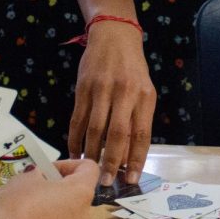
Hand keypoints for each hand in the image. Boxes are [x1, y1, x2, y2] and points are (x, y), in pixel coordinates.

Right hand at [0, 158, 98, 218]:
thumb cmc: (15, 204)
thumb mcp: (24, 178)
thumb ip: (38, 174)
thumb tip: (39, 177)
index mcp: (81, 194)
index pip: (89, 168)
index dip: (69, 163)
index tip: (46, 169)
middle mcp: (83, 218)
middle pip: (77, 194)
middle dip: (57, 187)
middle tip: (34, 185)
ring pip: (66, 215)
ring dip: (50, 207)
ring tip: (25, 205)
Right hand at [67, 22, 155, 186]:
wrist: (113, 36)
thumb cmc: (132, 69)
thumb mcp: (143, 91)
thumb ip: (138, 119)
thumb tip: (129, 157)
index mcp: (144, 96)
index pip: (141, 134)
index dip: (136, 159)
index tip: (131, 180)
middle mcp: (124, 92)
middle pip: (118, 134)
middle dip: (112, 161)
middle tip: (106, 182)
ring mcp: (101, 89)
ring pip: (95, 129)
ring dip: (91, 153)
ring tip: (90, 170)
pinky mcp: (83, 88)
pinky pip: (77, 119)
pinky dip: (75, 139)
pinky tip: (76, 153)